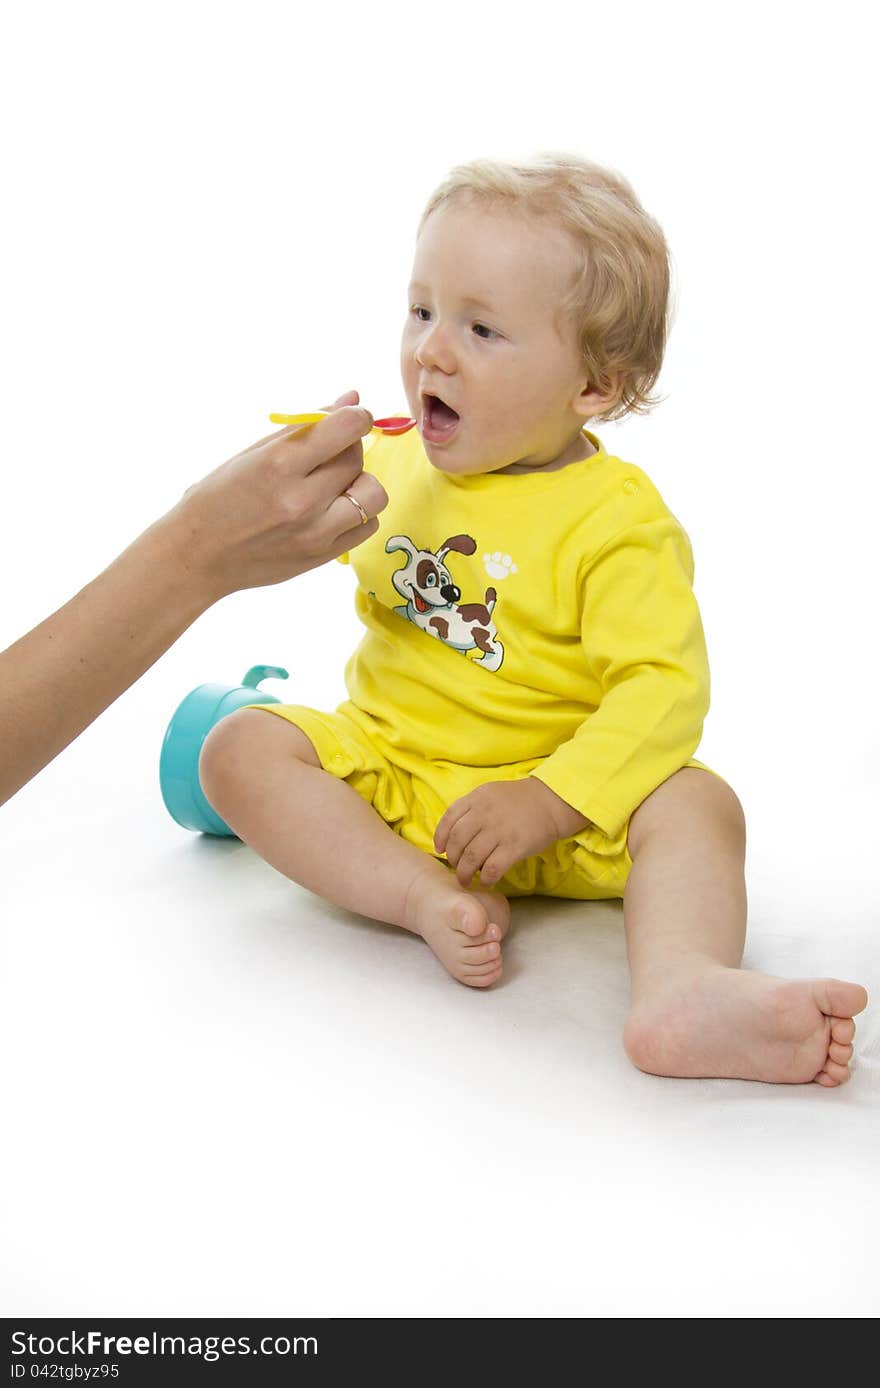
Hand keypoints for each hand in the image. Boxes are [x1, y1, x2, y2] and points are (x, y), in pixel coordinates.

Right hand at [167, 388, 388, 600]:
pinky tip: (333, 509)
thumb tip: (352, 399)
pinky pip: (368, 525)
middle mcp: (300, 501)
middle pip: (356, 459)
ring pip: (373, 494)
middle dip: (348, 448)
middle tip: (327, 454)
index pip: (344, 428)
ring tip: (334, 485)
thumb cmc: (219, 498)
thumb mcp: (253, 453)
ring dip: (360, 483)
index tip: (354, 418)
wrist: (199, 555)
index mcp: (277, 465)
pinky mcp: (323, 556)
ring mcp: (315, 533)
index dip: (357, 418)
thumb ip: (305, 428)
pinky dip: (359, 513)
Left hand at [433, 778, 589, 887]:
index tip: (440, 849)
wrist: (551, 802)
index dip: (440, 836)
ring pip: (471, 857)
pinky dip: (486, 878)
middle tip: (456, 867)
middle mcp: (485, 814)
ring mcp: (499, 830)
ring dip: (465, 873)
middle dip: (453, 858)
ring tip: (466, 879)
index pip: (449, 818)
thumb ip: (472, 808)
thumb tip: (453, 833)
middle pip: (457, 841)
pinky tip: (487, 880)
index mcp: (477, 798)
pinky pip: (492, 868)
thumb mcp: (491, 794)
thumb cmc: (520, 800)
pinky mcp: (514, 846)